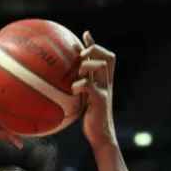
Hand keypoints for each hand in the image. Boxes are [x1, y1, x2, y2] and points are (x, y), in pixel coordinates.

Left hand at [71, 31, 116, 146]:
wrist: (101, 136)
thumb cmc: (90, 120)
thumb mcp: (84, 100)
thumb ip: (79, 88)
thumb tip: (62, 81)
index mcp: (104, 81)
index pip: (105, 57)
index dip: (95, 44)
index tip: (85, 34)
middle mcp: (107, 83)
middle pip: (108, 57)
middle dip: (95, 50)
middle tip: (81, 55)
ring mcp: (105, 91)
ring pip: (102, 67)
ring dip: (87, 65)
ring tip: (78, 73)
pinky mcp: (101, 100)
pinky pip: (90, 86)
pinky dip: (79, 84)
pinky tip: (73, 90)